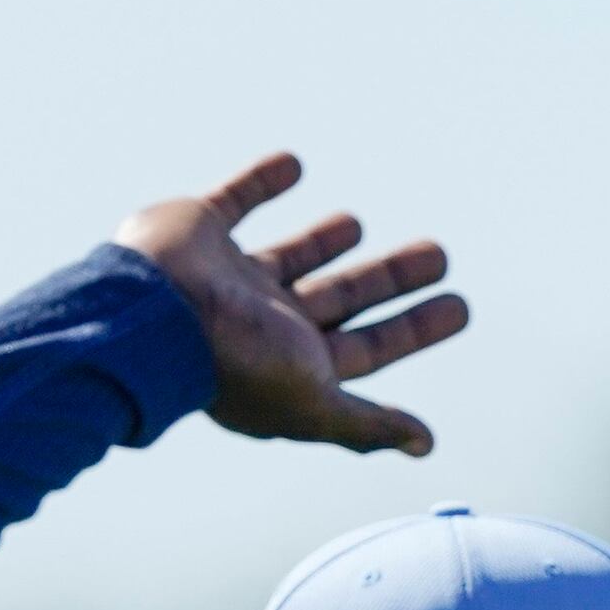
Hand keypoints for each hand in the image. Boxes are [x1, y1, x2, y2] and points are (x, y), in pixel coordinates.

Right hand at [112, 151, 466, 453]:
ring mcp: (227, 276)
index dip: (412, 330)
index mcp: (287, 362)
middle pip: (337, 299)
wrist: (150, 312)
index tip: (459, 307)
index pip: (364, 347)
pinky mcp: (199, 229)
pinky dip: (262, 180)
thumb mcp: (312, 400)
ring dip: (325, 241)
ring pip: (290, 255)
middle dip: (387, 281)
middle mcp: (259, 321)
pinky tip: (294, 163)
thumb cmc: (233, 364)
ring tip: (357, 223)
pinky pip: (236, 198)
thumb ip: (364, 423)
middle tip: (438, 256)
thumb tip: (425, 445)